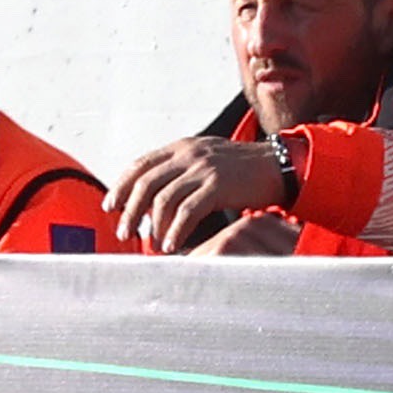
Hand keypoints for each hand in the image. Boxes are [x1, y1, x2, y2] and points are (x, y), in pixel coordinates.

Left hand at [110, 137, 290, 252]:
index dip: (121, 186)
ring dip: (153, 226)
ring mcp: (204, 169)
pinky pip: (187, 211)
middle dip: (130, 211)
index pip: (140, 165)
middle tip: (124, 233)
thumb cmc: (244, 171)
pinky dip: (176, 230)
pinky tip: (173, 244)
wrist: (280, 166)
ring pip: (164, 199)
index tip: (112, 206)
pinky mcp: (218, 185)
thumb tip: (155, 195)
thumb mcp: (208, 161)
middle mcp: (189, 155)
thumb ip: (182, 171)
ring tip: (153, 244)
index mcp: (182, 148)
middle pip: (146, 184)